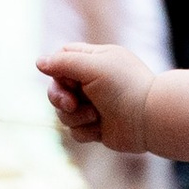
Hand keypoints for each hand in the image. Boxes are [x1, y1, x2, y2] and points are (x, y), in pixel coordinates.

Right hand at [40, 42, 156, 152]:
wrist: (149, 120)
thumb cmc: (124, 88)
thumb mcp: (93, 67)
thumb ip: (63, 63)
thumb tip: (39, 62)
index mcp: (96, 60)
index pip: (63, 57)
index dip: (57, 68)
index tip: (62, 77)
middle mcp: (94, 81)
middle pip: (57, 87)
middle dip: (60, 98)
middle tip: (71, 104)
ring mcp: (95, 105)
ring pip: (64, 112)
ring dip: (75, 116)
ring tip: (95, 116)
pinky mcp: (97, 127)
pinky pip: (75, 131)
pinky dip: (85, 131)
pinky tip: (101, 129)